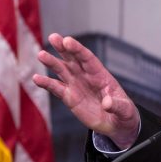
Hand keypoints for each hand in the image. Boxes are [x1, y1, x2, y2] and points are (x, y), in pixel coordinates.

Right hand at [32, 33, 139, 148]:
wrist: (115, 123)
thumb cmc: (122, 112)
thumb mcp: (124, 110)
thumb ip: (117, 106)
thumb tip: (107, 104)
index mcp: (100, 74)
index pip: (88, 58)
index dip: (78, 49)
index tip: (68, 41)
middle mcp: (86, 76)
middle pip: (73, 59)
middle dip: (63, 48)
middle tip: (54, 37)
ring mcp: (76, 85)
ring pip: (62, 70)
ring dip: (51, 62)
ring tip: (41, 55)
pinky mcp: (69, 97)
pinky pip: (56, 88)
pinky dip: (46, 83)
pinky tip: (36, 79)